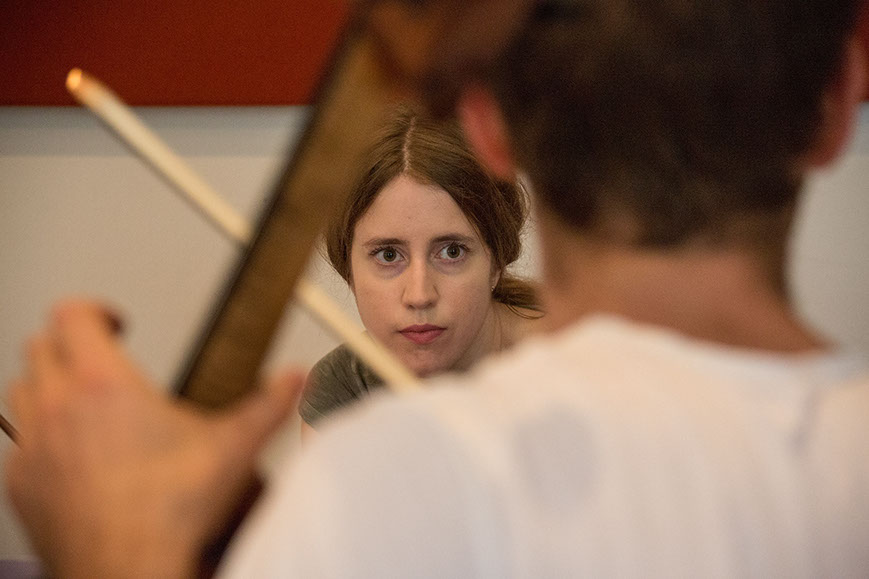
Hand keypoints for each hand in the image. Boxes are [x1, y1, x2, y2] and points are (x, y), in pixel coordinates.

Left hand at [4, 300, 302, 577]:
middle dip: (73, 342)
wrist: (127, 569)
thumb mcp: (233, 448)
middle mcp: (58, 407)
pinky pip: (18, 442)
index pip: (73, 314)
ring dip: (50, 383)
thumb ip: (269, 405)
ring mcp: (34, 446)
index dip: (95, 309)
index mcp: (103, 385)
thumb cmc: (168, 512)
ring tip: (84, 398)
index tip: (117, 322)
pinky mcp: (22, 483)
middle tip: (102, 355)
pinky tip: (73, 451)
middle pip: (43, 345)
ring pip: (23, 388)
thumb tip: (296, 380)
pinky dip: (40, 434)